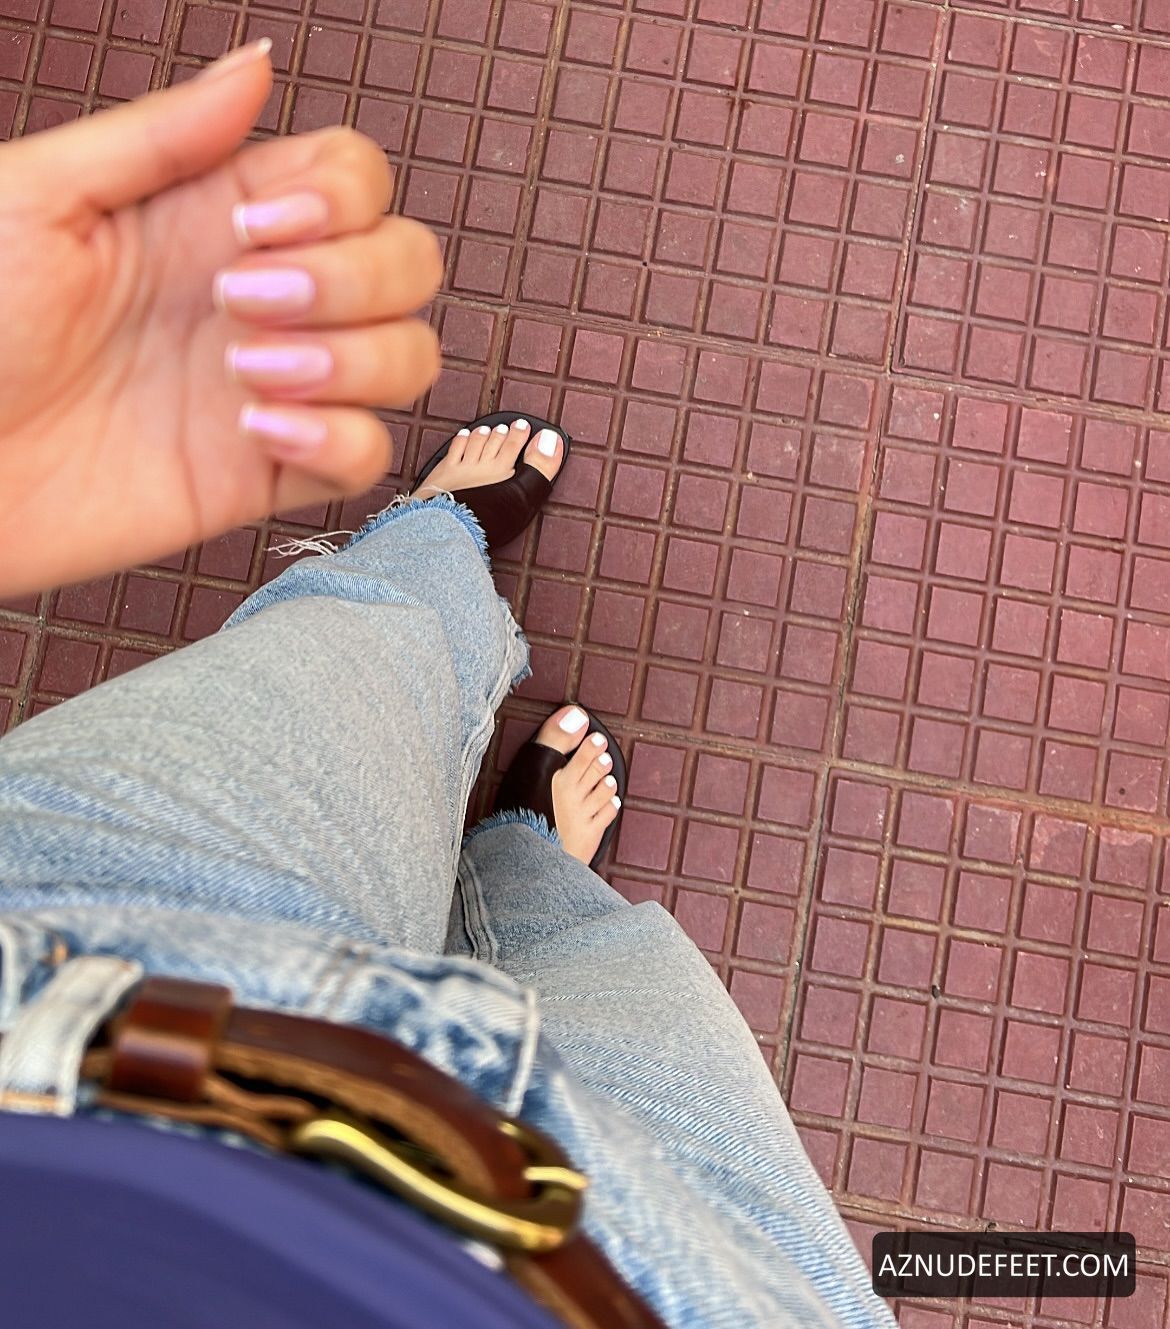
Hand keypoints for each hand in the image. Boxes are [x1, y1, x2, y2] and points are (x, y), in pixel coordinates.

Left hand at [0, 40, 442, 596]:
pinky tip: (260, 432)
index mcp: (214, 219)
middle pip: (405, 265)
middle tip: (243, 301)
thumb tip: (255, 64)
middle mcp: (265, 298)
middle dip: (353, 280)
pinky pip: (367, 455)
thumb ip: (161, 137)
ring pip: (407, 357)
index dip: (340, 199)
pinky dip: (338, 441)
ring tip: (250, 371)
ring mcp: (277, 386)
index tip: (257, 227)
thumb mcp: (40, 199)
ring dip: (354, 361)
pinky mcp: (271, 472)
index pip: (354, 182)